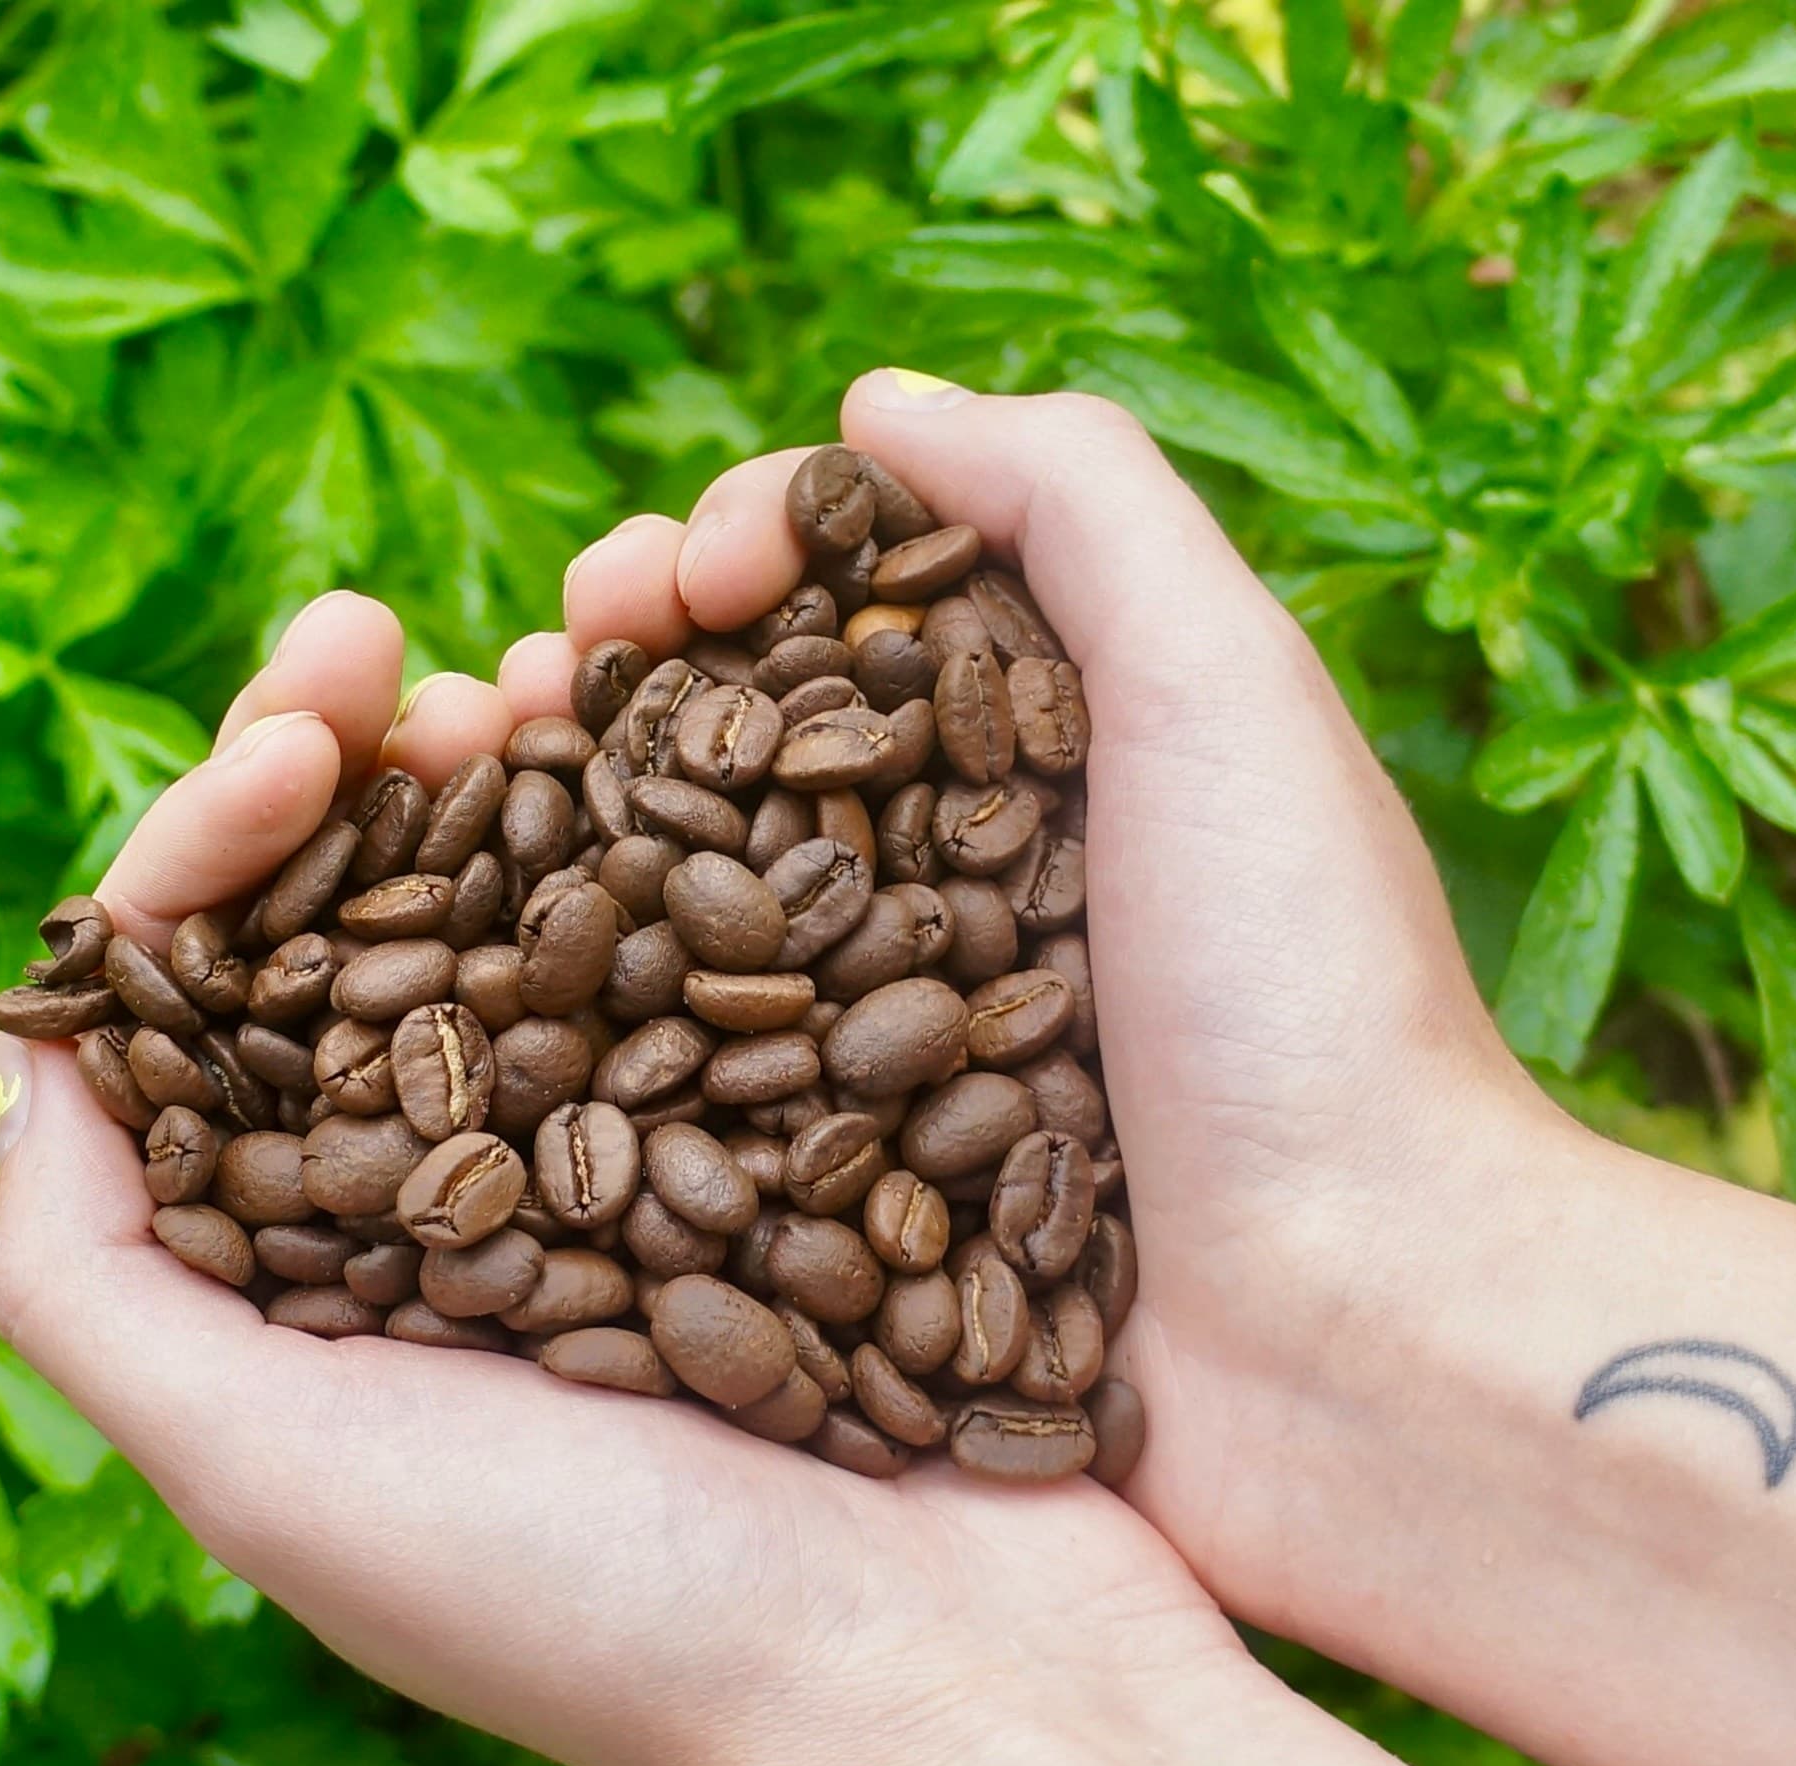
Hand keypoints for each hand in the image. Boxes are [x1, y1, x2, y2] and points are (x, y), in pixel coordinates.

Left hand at [0, 591, 1246, 1765]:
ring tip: (554, 652)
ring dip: (527, 773)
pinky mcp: (810, 1166)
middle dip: (361, 769)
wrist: (943, 1696)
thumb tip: (31, 1045)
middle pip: (367, 935)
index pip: (205, 1012)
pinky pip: (729, 965)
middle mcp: (464, 1223)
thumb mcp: (271, 1475)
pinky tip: (721, 752)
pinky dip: (704, 847)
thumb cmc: (602, 1614)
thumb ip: (99, 1283)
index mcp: (314, 1289)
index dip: (215, 842)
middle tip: (403, 644)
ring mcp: (649, 1185)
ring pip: (547, 922)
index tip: (298, 733)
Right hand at [490, 371, 1570, 1626]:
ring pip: (698, 925)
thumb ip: (1079, 501)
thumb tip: (878, 396)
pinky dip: (586, 1036)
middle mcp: (979, 910)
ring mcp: (912, 1072)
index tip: (667, 579)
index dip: (737, 564)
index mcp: (1068, 771)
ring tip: (440, 810)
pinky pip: (698, 1106)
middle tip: (501, 693)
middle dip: (611, 699)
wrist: (1355, 1339)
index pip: (860, 620)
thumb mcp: (1228, 687)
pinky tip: (474, 998)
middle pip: (753, 762)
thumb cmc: (1310, 999)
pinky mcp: (862, 1226)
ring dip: (559, 854)